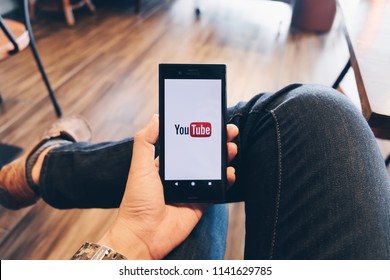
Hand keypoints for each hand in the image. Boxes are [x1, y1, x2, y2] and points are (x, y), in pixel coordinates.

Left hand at [99, 115, 238, 258]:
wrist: (143, 235)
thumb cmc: (137, 201)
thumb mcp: (139, 167)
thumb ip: (146, 142)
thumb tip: (156, 118)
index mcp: (166, 164)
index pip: (185, 143)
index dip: (198, 131)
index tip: (209, 120)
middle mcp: (180, 174)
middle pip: (203, 154)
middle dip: (216, 142)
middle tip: (228, 131)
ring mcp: (192, 188)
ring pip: (213, 169)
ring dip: (224, 157)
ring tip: (231, 148)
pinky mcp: (201, 202)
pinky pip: (217, 189)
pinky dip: (227, 180)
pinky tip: (230, 172)